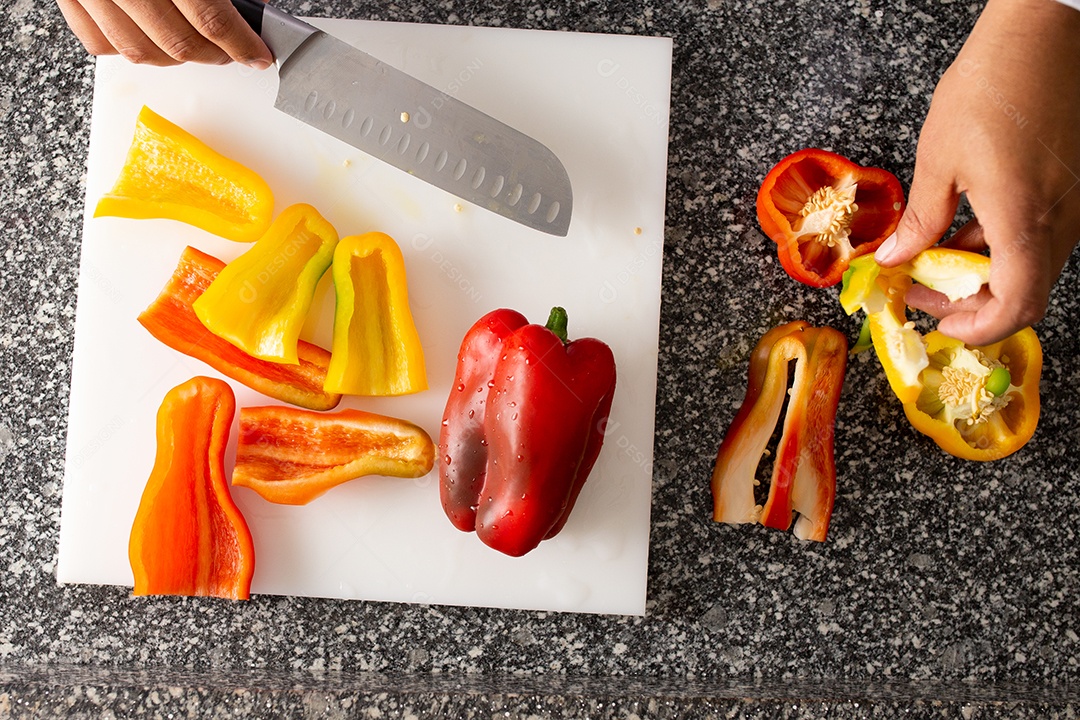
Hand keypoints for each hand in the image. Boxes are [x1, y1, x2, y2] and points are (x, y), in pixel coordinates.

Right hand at [57, 0, 272, 67]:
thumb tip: (254, 4)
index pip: (211, 20)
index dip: (241, 44)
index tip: (257, 55)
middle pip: (178, 43)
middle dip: (214, 56)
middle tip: (232, 51)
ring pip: (140, 51)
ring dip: (175, 57)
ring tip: (197, 46)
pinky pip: (100, 41)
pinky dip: (130, 48)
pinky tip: (151, 36)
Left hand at [874, 0, 1079, 345]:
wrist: (1045, 32)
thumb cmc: (993, 85)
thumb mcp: (939, 159)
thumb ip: (920, 220)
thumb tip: (894, 259)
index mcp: (1024, 219)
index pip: (1017, 305)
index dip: (979, 328)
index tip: (942, 325)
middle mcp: (1061, 219)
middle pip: (1024, 290)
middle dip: (970, 302)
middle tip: (923, 292)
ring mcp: (1074, 202)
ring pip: (1031, 263)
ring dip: (983, 271)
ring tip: (932, 256)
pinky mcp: (1075, 184)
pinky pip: (1040, 232)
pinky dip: (1001, 242)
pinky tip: (962, 226)